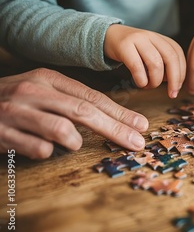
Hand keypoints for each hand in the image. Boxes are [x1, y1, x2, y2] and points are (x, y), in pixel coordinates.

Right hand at [0, 69, 148, 158]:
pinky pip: (38, 149)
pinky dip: (46, 152)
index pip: (93, 97)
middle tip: (137, 143)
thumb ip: (72, 101)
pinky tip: (38, 147)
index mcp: (48, 79)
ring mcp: (17, 111)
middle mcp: (34, 91)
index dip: (120, 113)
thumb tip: (113, 119)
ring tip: (70, 143)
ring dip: (74, 142)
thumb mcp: (43, 91)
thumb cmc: (15, 100)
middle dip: (116, 129)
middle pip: (85, 112)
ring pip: (62, 130)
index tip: (141, 126)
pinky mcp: (2, 132)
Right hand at [104, 24, 185, 97]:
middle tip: (172, 94)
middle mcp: (151, 36)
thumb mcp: (151, 53)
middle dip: (175, 79)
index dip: (181, 73)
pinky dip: (141, 80)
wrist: (108, 36)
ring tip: (149, 86)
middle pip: (171, 58)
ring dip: (155, 81)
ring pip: (155, 63)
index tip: (178, 88)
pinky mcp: (124, 46)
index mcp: (161, 38)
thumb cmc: (133, 51)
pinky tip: (140, 84)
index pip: (178, 55)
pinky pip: (137, 67)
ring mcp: (137, 39)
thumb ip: (164, 64)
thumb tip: (176, 84)